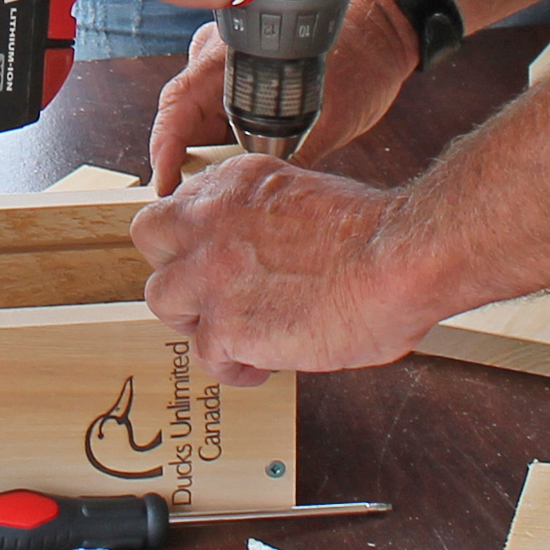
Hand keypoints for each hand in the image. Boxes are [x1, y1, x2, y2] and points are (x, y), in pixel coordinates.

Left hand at [131, 155, 440, 383]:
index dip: (195, 236)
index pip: (182, 204)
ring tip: (233, 337)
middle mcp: (211, 221)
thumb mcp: (306, 197)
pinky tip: (263, 367)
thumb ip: (267, 219)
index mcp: (236, 182)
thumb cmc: (375, 235)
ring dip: (197, 320)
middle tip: (208, 291)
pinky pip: (208, 356)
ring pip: (164, 300)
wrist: (398, 260)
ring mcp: (212, 274)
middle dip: (176, 263)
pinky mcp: (226, 326)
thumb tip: (263, 255)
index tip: (212, 257)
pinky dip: (235, 367)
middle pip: (151, 239)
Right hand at [147, 0, 420, 192]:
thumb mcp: (329, 118)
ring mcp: (227, 71)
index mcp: (225, 56)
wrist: (387, 31)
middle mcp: (215, 60)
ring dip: (209, 160)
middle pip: (182, 120)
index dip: (165, 152)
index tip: (166, 189)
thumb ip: (291, 156)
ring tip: (220, 198)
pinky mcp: (244, 84)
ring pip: (202, 125)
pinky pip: (223, 121)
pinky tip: (242, 176)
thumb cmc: (361, 59)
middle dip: (185, 165)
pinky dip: (228, 149)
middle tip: (194, 207)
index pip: (175, 107)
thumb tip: (262, 200)